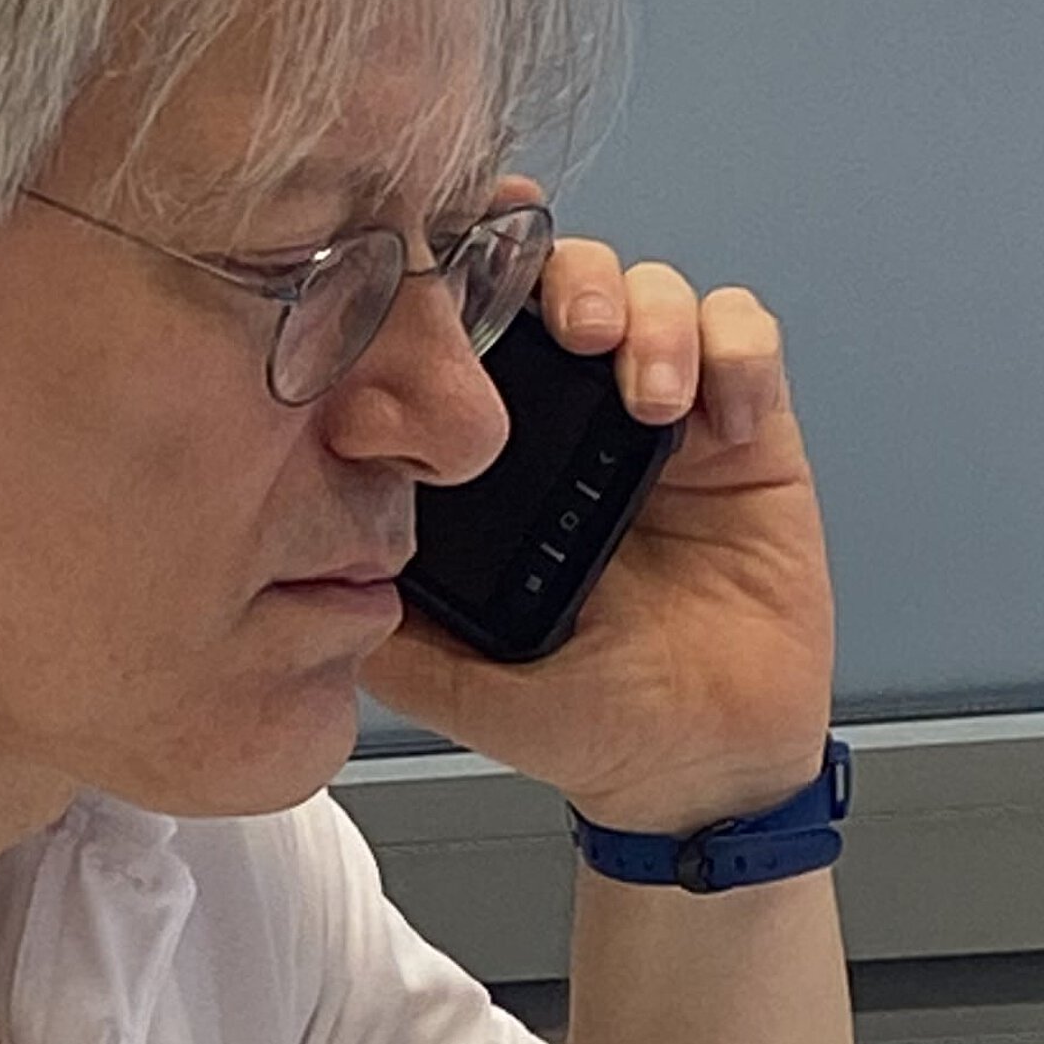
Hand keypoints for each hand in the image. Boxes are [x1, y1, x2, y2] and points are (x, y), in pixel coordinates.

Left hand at [365, 240, 836, 837]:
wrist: (699, 769)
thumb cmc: (585, 723)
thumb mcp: (455, 683)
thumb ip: (386, 626)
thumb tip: (295, 570)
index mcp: (501, 460)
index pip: (478, 329)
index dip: (470, 279)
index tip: (460, 274)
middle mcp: (577, 422)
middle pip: (567, 281)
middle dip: (568, 278)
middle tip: (572, 330)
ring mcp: (664, 419)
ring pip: (656, 295)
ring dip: (654, 315)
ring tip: (649, 392)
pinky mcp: (748, 435)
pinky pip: (746, 344)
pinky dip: (735, 351)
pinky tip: (722, 415)